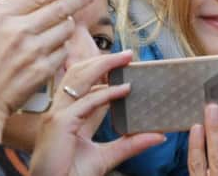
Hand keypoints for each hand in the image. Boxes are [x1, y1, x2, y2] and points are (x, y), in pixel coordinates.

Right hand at [30, 50, 165, 175]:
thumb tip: (159, 136)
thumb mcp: (107, 156)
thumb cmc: (72, 175)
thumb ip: (130, 144)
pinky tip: (125, 89)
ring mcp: (58, 115)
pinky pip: (87, 102)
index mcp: (68, 115)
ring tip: (126, 59)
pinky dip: (107, 93)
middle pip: (79, 73)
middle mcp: (61, 111)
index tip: (123, 64)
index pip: (82, 84)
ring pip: (79, 78)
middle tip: (128, 55)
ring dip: (104, 65)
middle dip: (103, 61)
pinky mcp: (60, 123)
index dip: (101, 71)